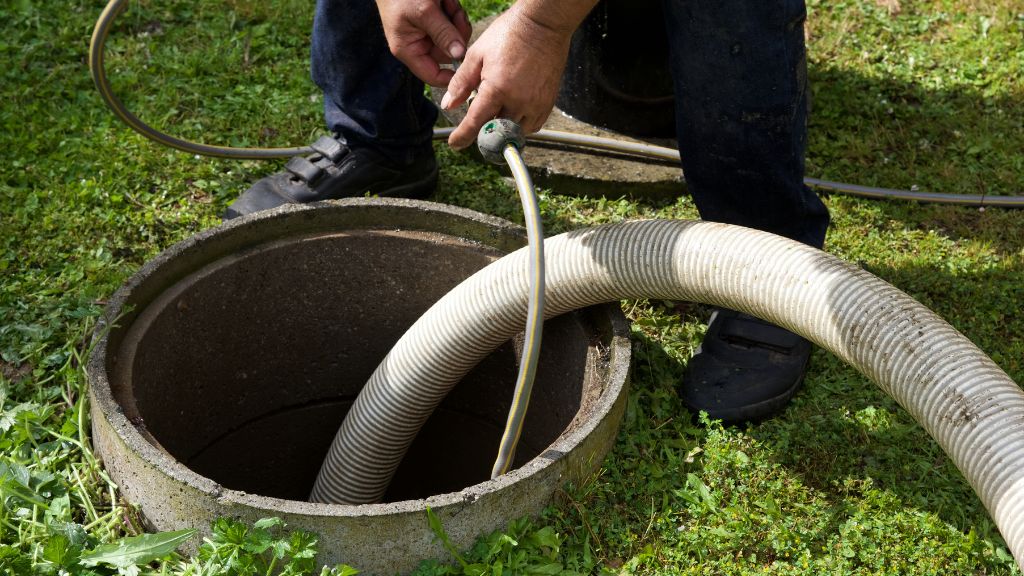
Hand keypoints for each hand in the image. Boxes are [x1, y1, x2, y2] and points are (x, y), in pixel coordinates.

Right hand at [376, 0, 471, 85]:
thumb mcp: (424, 12)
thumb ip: (443, 34)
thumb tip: (459, 55)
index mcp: (409, 49)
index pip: (433, 76)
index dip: (451, 77)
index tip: (468, 65)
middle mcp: (419, 44)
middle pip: (449, 53)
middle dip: (456, 34)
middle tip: (455, 15)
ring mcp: (429, 32)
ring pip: (455, 37)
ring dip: (456, 19)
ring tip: (447, 2)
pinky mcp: (436, 20)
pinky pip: (454, 23)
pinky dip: (455, 11)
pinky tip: (447, 0)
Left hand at [440, 5, 574, 148]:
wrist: (543, 25)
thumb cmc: (509, 34)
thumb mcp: (477, 54)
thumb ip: (460, 82)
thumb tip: (448, 105)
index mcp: (497, 88)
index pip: (475, 123)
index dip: (462, 137)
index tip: (455, 143)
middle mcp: (518, 101)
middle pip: (496, 131)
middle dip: (484, 130)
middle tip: (477, 122)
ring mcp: (536, 104)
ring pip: (515, 131)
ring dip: (503, 128)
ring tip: (497, 112)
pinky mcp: (548, 103)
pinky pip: (532, 126)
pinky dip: (520, 125)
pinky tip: (513, 112)